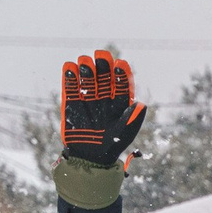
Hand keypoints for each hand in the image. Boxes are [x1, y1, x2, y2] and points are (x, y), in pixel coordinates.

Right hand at [59, 50, 146, 165]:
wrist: (90, 157)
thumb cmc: (111, 145)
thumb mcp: (125, 133)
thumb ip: (133, 119)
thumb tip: (142, 104)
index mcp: (120, 106)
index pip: (121, 87)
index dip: (121, 75)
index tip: (121, 64)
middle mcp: (104, 100)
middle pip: (104, 80)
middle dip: (103, 68)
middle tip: (102, 54)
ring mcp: (87, 101)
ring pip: (88, 82)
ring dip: (86, 70)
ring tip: (85, 60)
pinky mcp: (71, 105)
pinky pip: (70, 89)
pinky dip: (69, 79)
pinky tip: (69, 66)